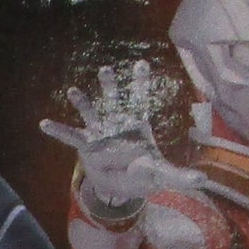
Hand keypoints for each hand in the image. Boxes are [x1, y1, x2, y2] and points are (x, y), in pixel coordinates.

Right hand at [41, 60, 202, 213]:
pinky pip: (71, 137)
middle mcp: (118, 124)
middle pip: (114, 101)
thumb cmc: (143, 173)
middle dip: (110, 87)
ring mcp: (101, 133)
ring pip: (91, 114)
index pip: (141, 101)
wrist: (123, 184)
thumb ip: (181, 176)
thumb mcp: (162, 176)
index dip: (140, 84)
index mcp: (137, 127)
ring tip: (73, 91)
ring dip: (83, 103)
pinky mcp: (86, 146)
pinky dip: (58, 131)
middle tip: (105, 71)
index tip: (140, 64)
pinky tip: (44, 124)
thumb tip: (203, 179)